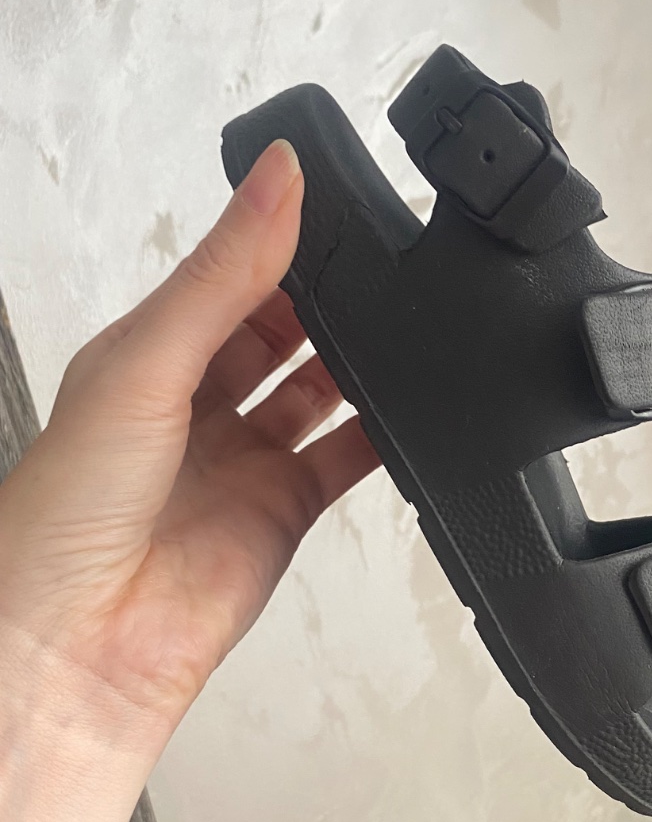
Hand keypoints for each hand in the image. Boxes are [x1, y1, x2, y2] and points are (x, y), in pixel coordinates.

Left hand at [0, 138, 380, 750]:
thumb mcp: (146, 363)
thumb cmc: (66, 512)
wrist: (79, 644)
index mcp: (148, 354)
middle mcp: (197, 405)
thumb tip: (278, 177)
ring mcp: (245, 460)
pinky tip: (414, 407)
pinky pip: (349, 461)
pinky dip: (385, 436)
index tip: (338, 207)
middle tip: (385, 268)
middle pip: (283, 332)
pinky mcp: (285, 512)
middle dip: (330, 302)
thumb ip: (223, 274)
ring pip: (321, 392)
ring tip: (407, 327)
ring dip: (361, 364)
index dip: (282, 242)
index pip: (232, 277)